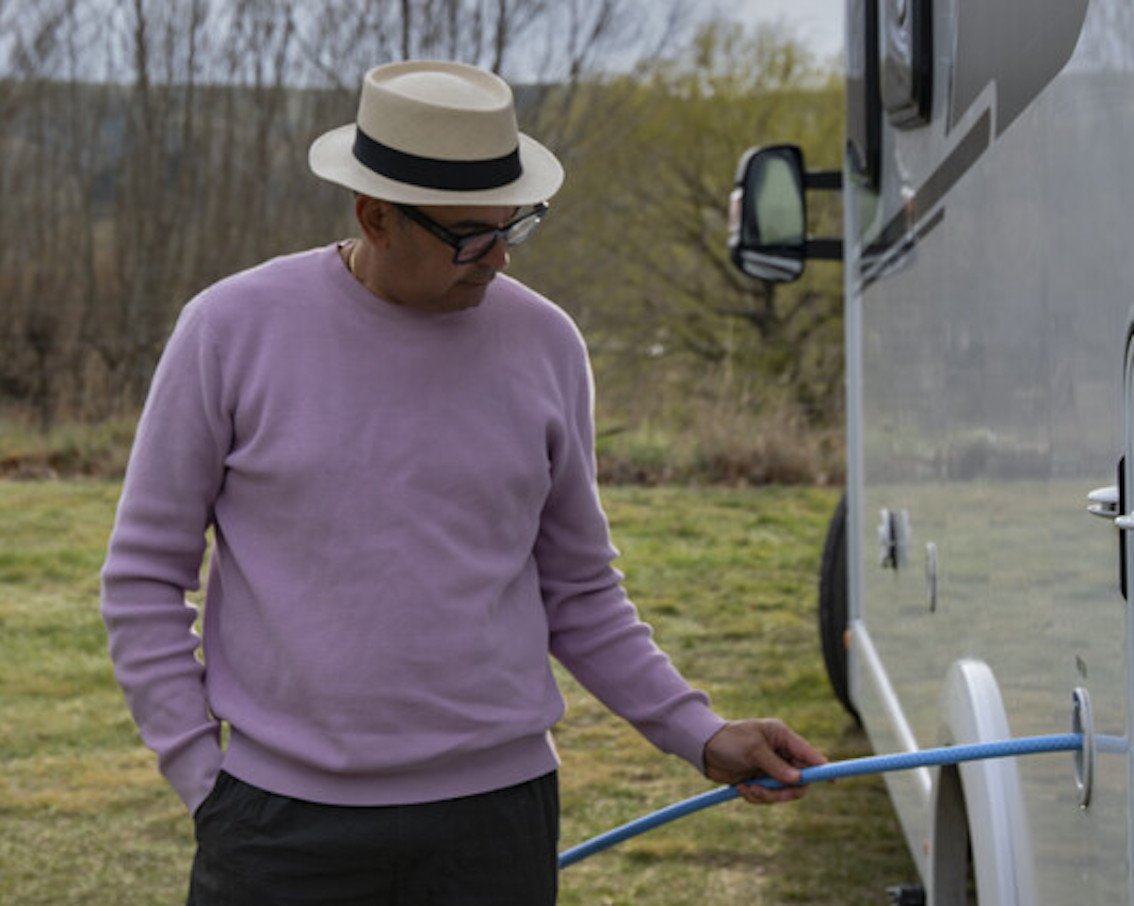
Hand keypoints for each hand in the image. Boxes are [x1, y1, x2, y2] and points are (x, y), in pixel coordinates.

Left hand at [703, 719, 826, 803]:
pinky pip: (768, 797)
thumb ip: (775, 765)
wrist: (704, 748)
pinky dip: (756, 797)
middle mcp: (781, 753)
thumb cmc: (728, 739)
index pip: (809, 754)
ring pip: (784, 792)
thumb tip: (798, 779)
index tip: (833, 780)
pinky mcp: (761, 781)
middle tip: (765, 791)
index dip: (822, 768)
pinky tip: (741, 788)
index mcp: (782, 737)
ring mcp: (772, 768)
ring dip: (766, 795)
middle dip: (784, 791)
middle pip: (800, 780)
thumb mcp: (752, 749)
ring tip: (747, 788)